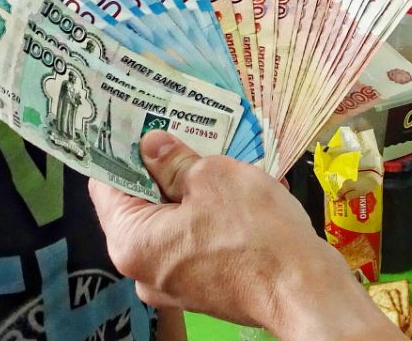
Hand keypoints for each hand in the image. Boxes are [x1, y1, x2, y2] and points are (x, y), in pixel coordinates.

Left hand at [90, 132, 398, 340]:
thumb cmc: (256, 234)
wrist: (305, 291)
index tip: (134, 121)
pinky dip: (210, 213)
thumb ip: (174, 159)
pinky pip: (196, 240)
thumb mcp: (212, 177)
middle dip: (162, 167)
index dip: (120, 149)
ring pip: (172, 221)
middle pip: (140, 205)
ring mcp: (175, 282)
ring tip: (216, 154)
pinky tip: (238, 186)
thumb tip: (152, 145)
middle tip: (179, 130)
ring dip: (191, 188)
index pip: (106, 186)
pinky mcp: (205, 286)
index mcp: (132, 242)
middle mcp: (144, 269)